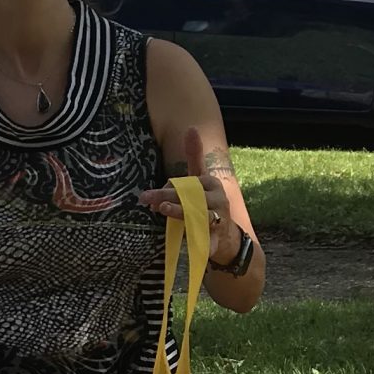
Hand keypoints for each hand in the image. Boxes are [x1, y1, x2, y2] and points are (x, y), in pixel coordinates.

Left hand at [139, 123, 239, 264]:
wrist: (226, 237)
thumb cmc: (207, 204)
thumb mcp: (200, 180)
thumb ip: (195, 157)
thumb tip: (191, 128)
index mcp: (211, 183)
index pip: (185, 182)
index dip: (166, 188)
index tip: (148, 197)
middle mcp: (217, 198)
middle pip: (188, 195)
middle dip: (166, 196)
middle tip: (147, 199)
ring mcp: (219, 218)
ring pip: (197, 213)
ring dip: (180, 211)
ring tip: (164, 209)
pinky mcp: (218, 237)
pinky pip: (208, 240)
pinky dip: (202, 243)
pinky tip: (191, 245)